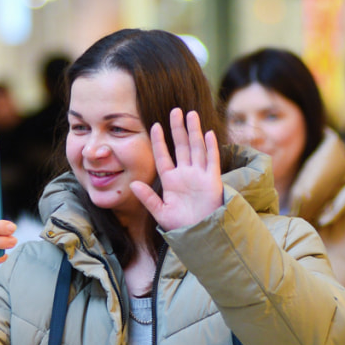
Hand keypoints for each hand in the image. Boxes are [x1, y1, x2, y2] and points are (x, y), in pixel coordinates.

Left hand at [131, 108, 222, 230]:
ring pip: (196, 148)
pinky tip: (208, 133)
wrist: (200, 234)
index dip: (160, 141)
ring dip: (194, 131)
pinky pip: (211, 160)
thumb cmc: (181, 225)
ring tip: (191, 114)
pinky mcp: (212, 180)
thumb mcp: (160, 212)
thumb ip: (148, 198)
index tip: (155, 126)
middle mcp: (185, 174)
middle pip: (181, 146)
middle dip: (178, 128)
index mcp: (171, 180)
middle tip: (175, 110)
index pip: (163, 156)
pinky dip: (210, 147)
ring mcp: (199, 175)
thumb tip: (132, 185)